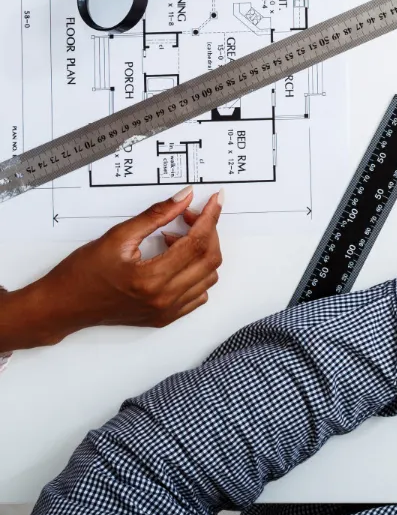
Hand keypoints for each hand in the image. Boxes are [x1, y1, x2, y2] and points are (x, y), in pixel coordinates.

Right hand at [0, 189, 223, 350]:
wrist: (63, 305)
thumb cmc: (82, 273)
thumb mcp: (117, 237)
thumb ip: (156, 215)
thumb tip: (185, 197)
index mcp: (152, 279)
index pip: (197, 243)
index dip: (209, 217)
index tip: (215, 200)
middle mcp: (164, 299)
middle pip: (209, 259)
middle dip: (207, 232)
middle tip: (190, 216)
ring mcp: (166, 311)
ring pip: (208, 277)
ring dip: (201, 252)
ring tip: (174, 238)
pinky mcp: (165, 317)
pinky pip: (198, 294)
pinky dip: (197, 273)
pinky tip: (176, 260)